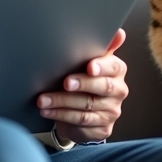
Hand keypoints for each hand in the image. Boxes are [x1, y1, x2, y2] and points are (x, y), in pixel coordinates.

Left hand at [37, 29, 128, 143]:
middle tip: (65, 82)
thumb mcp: (90, 60)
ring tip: (42, 99)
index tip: (89, 67)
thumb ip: (102, 46)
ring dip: (62, 103)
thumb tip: (119, 32)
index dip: (102, 67)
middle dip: (82, 84)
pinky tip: (47, 111)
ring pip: (87, 107)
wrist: (84, 109)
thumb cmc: (85, 78)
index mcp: (117, 71)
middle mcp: (118, 91)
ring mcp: (111, 112)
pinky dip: (61, 116)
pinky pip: (81, 123)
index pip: (113, 67)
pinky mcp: (102, 129)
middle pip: (102, 88)